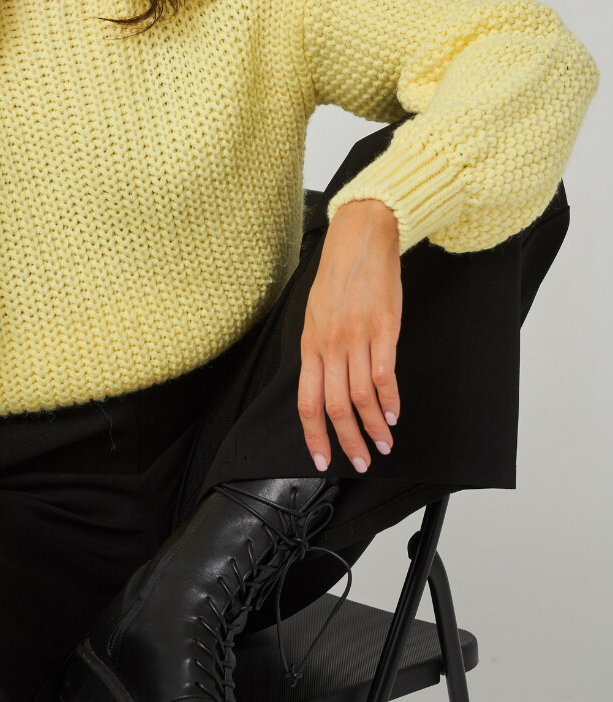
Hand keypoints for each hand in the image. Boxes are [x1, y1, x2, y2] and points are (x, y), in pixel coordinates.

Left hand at [298, 198, 401, 472]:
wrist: (360, 239)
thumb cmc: (337, 277)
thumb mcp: (315, 314)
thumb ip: (318, 350)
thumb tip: (322, 384)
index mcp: (310, 344)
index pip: (307, 402)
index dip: (314, 436)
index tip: (322, 460)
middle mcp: (330, 345)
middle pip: (335, 407)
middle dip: (348, 442)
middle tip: (360, 462)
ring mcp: (357, 338)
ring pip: (362, 397)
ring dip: (374, 428)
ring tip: (384, 444)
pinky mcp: (384, 329)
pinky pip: (385, 375)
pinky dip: (390, 401)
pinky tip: (394, 414)